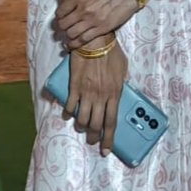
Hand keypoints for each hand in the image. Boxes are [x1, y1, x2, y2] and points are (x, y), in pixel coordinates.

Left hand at [56, 0, 139, 47]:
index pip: (61, 11)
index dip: (58, 17)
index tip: (60, 19)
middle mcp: (83, 8)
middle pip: (63, 24)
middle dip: (61, 28)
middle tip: (63, 30)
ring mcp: (92, 19)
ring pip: (72, 34)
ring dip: (68, 37)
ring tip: (68, 39)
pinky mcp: (102, 28)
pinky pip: (84, 39)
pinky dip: (76, 44)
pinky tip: (73, 45)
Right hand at [66, 40, 127, 154]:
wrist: (95, 41)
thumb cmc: (111, 53)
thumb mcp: (123, 70)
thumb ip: (120, 84)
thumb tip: (119, 92)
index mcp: (115, 94)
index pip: (111, 123)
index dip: (108, 139)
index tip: (106, 150)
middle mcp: (100, 96)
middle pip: (96, 125)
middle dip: (93, 137)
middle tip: (91, 141)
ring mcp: (87, 93)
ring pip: (82, 119)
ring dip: (81, 127)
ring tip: (81, 128)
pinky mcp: (74, 87)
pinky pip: (70, 106)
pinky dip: (68, 113)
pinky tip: (68, 115)